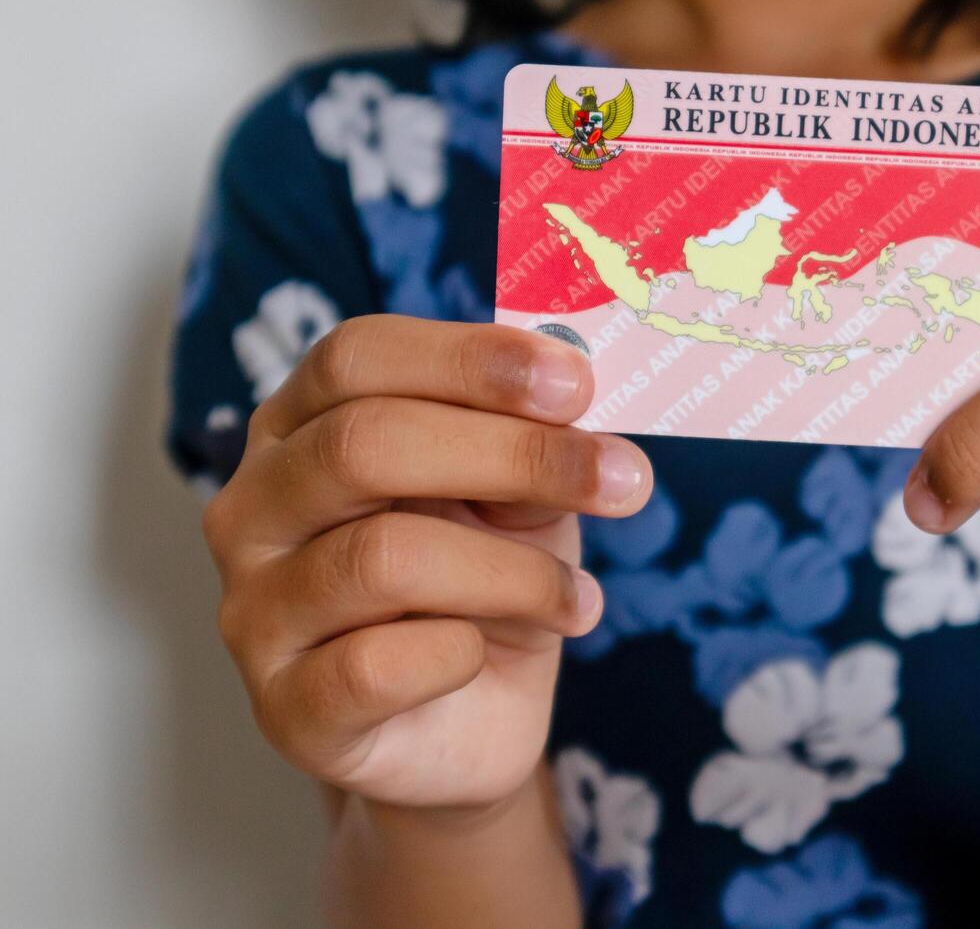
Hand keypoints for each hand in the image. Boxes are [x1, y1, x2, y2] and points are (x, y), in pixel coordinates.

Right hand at [204, 316, 651, 810]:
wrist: (468, 724)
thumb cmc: (486, 582)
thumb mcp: (521, 498)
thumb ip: (532, 442)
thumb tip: (574, 393)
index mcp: (302, 426)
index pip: (357, 357)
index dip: (470, 359)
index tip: (579, 384)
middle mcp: (254, 507)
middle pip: (364, 444)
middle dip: (514, 456)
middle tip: (623, 480)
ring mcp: (254, 610)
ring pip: (386, 558)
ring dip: (516, 575)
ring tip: (576, 600)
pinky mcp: (284, 708)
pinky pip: (376, 666)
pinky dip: (462, 656)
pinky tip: (487, 658)